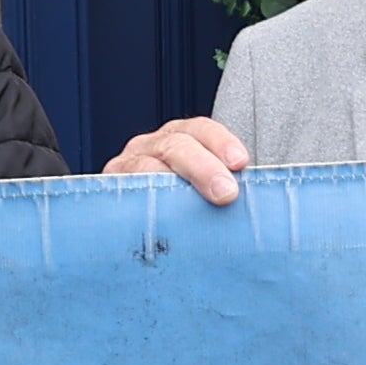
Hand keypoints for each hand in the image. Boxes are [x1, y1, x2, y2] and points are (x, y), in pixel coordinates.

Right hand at [108, 116, 255, 207]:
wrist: (123, 233)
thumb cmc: (176, 210)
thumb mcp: (200, 193)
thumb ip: (222, 190)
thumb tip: (260, 201)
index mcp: (178, 140)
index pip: (199, 130)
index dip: (220, 142)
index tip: (240, 163)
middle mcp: (149, 148)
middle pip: (175, 146)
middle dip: (203, 167)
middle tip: (226, 194)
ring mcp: (125, 169)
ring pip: (145, 168)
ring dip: (170, 187)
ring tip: (188, 209)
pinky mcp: (105, 192)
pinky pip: (119, 194)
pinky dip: (135, 205)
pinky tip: (153, 220)